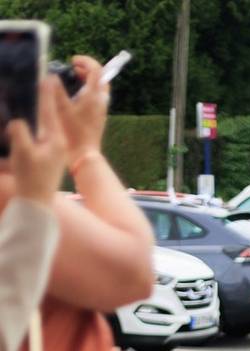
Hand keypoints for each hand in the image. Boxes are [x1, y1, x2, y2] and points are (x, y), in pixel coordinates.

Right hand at [7, 77, 66, 205]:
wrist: (38, 200)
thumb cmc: (31, 178)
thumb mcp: (23, 153)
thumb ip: (20, 133)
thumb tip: (18, 121)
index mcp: (54, 139)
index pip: (49, 111)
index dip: (47, 93)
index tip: (48, 76)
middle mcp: (57, 141)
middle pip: (53, 114)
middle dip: (49, 97)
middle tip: (47, 79)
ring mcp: (55, 148)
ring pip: (51, 122)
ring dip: (47, 108)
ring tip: (43, 94)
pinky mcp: (50, 154)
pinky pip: (48, 131)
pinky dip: (43, 121)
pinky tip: (37, 118)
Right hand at [52, 55, 108, 164]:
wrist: (84, 152)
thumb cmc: (72, 132)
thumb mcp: (61, 108)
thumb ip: (57, 90)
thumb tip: (52, 75)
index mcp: (94, 96)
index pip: (97, 70)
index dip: (86, 61)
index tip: (73, 60)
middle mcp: (101, 100)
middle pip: (101, 77)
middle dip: (88, 68)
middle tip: (74, 66)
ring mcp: (102, 108)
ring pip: (100, 86)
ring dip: (88, 78)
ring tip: (74, 76)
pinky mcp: (99, 114)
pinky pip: (97, 96)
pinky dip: (88, 88)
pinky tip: (76, 93)